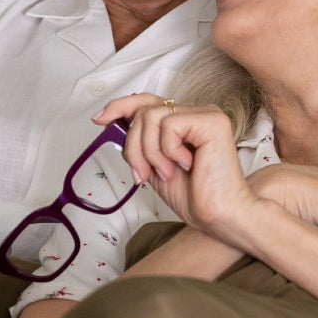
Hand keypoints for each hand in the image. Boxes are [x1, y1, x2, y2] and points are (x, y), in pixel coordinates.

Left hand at [98, 95, 257, 241]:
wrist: (219, 216)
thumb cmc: (194, 196)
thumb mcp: (154, 166)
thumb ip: (140, 143)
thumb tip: (113, 121)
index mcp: (183, 122)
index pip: (147, 101)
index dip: (120, 106)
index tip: (99, 120)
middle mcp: (195, 113)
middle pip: (144, 111)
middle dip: (134, 146)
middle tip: (143, 174)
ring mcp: (205, 114)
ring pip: (152, 117)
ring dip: (149, 152)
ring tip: (166, 173)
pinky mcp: (212, 121)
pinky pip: (170, 125)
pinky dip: (168, 150)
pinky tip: (186, 164)